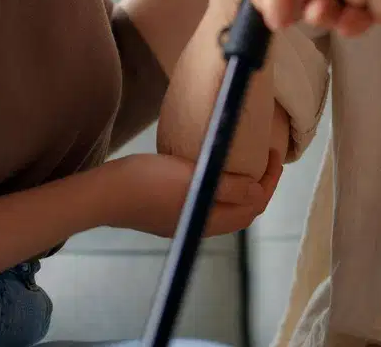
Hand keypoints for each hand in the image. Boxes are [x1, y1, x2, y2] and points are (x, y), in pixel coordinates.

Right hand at [104, 149, 282, 237]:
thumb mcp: (192, 179)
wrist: (105, 194)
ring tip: (246, 161)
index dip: (269, 182)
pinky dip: (222, 188)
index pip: (252, 206)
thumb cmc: (148, 182)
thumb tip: (258, 191)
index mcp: (210, 220)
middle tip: (266, 157)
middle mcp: (200, 225)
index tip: (275, 154)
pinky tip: (214, 170)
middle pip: (242, 210)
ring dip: (241, 187)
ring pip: (226, 207)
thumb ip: (226, 186)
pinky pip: (208, 202)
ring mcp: (184, 220)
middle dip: (260, 186)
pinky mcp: (170, 211)